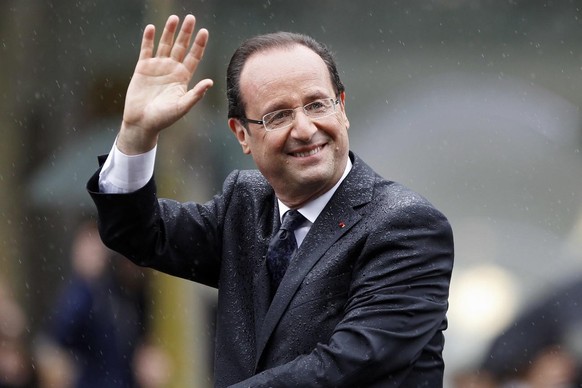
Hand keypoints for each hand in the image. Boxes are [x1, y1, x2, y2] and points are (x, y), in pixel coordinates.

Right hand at [117, 14, 213, 153]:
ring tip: (174, 18)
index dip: (199, 44)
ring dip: (169, 32)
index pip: (194, 57)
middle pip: (181, 47)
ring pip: (165, 44)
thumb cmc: (164, 118)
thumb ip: (196, 94)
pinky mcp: (143, 68)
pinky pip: (146, 50)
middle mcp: (172, 69)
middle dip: (186, 33)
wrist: (142, 122)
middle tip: (191, 17)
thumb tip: (210, 82)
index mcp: (183, 78)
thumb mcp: (182, 106)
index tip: (204, 31)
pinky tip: (151, 28)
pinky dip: (148, 39)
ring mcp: (157, 67)